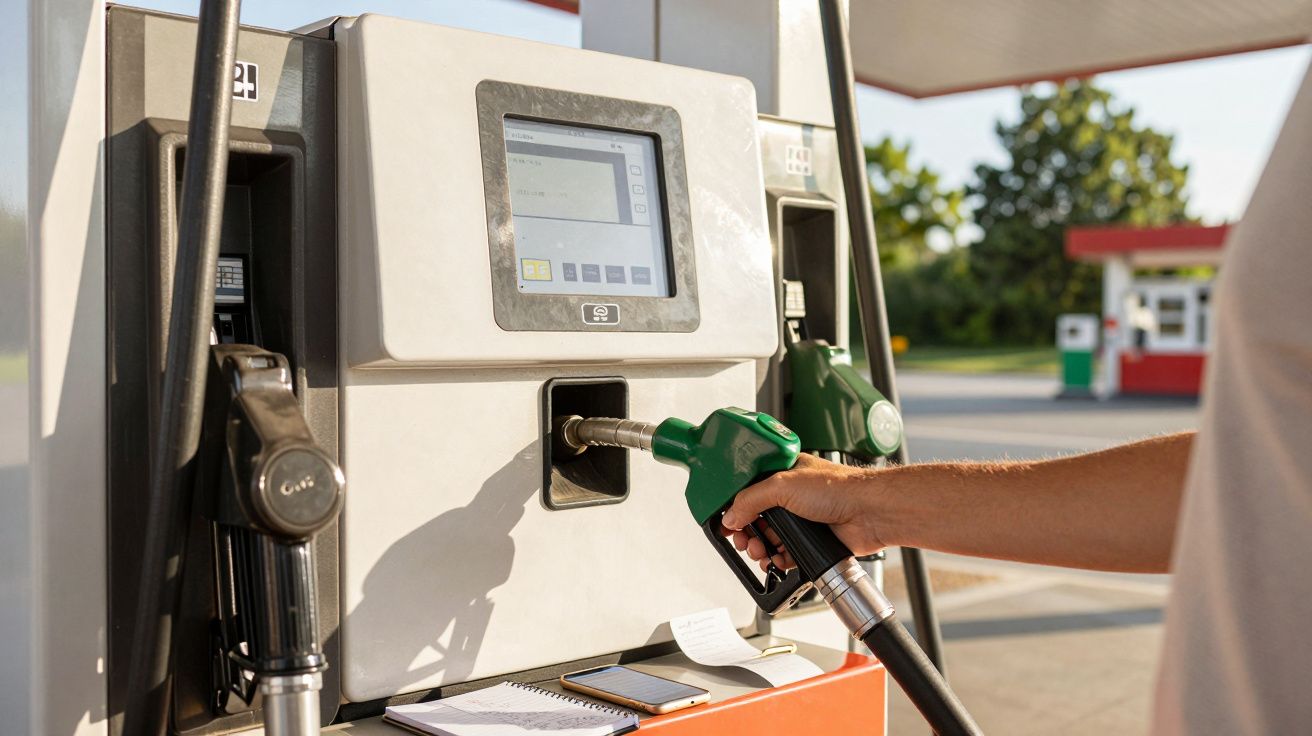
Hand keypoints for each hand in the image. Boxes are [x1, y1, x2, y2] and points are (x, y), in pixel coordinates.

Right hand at [720, 454, 888, 570]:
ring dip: (760, 549)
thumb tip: (730, 516)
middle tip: (743, 540)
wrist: (869, 513)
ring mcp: (802, 520)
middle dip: (746, 533)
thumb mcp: (783, 485)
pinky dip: (778, 561)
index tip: (726, 521)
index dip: (735, 506)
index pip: (749, 490)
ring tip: (760, 553)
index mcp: (783, 475)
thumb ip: (751, 500)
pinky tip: (776, 562)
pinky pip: (785, 555)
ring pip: (770, 539)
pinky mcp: (810, 541)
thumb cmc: (839, 489)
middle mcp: (791, 497)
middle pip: (756, 518)